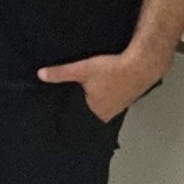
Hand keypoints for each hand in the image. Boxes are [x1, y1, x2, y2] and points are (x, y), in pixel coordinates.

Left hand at [39, 48, 164, 123]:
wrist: (143, 64)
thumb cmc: (114, 70)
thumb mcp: (82, 70)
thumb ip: (60, 74)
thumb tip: (40, 75)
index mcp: (96, 112)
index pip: (77, 119)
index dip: (67, 115)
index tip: (57, 113)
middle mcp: (108, 114)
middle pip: (87, 113)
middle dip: (78, 108)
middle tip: (66, 101)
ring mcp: (118, 107)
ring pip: (99, 107)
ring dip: (91, 101)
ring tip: (80, 94)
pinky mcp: (126, 98)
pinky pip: (109, 100)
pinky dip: (103, 96)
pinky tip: (99, 89)